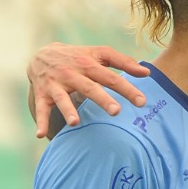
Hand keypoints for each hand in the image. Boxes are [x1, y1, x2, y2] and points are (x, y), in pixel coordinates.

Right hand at [28, 43, 148, 138]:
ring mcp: (56, 84)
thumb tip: (146, 73)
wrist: (42, 54)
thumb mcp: (99, 54)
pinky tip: (40, 135)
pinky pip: (41, 109)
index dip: (126, 88)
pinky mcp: (42, 94)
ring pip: (62, 98)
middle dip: (102, 99)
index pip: (110, 77)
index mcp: (89, 64)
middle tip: (116, 112)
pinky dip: (40, 121)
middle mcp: (72, 73)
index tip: (141, 102)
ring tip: (75, 123)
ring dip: (67, 110)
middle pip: (89, 87)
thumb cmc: (78, 56)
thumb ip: (123, 62)